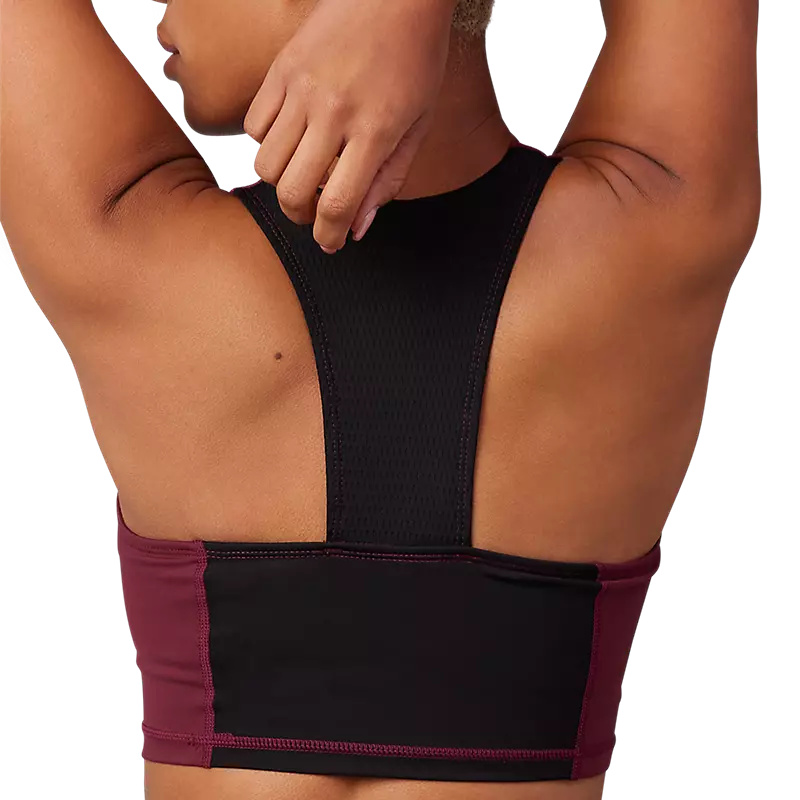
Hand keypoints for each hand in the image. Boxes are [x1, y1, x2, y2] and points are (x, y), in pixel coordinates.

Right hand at [243, 0, 457, 253]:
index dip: (330, 235)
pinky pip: (255, 126)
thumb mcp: (418, 125)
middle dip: (302, 218)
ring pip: (265, 165)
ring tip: (302, 177)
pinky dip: (267, 144)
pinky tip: (291, 140)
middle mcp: (333, 112)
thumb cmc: (416, 59)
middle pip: (293, 192)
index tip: (332, 243)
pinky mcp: (281, 69)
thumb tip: (359, 228)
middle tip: (314, 215)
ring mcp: (301, 89)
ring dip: (282, 184)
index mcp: (375, 130)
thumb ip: (388, 180)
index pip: (338, 204)